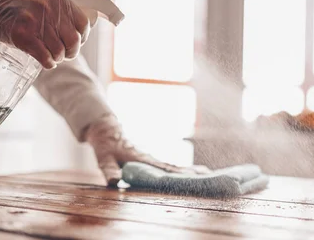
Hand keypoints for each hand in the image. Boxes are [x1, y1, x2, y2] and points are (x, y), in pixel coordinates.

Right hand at [0, 0, 90, 68]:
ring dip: (56, 58)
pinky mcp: (23, 35)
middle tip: (62, 55)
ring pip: (59, 52)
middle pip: (73, 41)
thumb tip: (77, 32)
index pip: (83, 24)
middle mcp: (49, 8)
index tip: (75, 43)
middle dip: (70, 52)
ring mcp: (36, 21)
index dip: (81, 38)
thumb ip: (58, 11)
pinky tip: (44, 62)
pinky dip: (47, 64)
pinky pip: (45, 58)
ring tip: (49, 56)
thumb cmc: (13, 2)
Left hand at [86, 115, 211, 185]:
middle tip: (209, 176)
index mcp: (142, 160)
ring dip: (189, 171)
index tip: (193, 177)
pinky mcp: (150, 162)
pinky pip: (167, 168)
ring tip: (206, 174)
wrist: (106, 131)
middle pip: (173, 168)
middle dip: (191, 172)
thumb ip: (109, 170)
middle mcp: (150, 160)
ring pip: (173, 167)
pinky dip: (180, 171)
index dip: (178, 174)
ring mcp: (151, 160)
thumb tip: (114, 182)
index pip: (163, 169)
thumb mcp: (104, 159)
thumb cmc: (105, 146)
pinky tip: (189, 174)